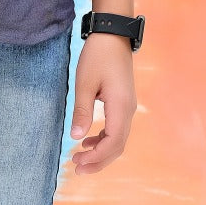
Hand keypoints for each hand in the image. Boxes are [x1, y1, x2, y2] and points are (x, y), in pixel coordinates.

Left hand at [69, 34, 136, 173]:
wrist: (113, 36)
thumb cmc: (98, 56)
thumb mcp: (84, 83)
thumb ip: (82, 111)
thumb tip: (76, 137)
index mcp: (120, 107)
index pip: (113, 143)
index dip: (96, 157)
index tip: (77, 162)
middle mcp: (128, 111)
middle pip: (118, 146)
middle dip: (98, 161)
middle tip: (76, 168)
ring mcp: (127, 108)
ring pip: (118, 140)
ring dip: (100, 152)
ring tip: (79, 158)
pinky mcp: (123, 104)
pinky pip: (116, 129)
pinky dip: (103, 140)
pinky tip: (87, 141)